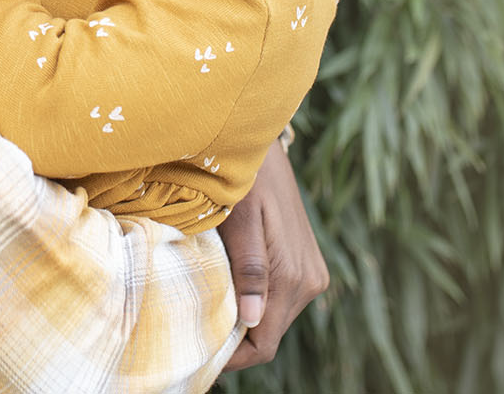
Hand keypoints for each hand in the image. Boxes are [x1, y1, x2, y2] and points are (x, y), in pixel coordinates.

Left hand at [218, 149, 327, 369]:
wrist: (264, 146)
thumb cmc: (245, 177)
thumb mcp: (239, 219)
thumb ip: (249, 268)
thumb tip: (251, 319)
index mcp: (293, 277)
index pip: (265, 344)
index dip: (232, 358)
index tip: (197, 352)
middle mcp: (310, 281)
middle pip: (269, 335)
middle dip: (234, 339)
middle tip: (192, 330)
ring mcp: (311, 273)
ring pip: (273, 319)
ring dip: (242, 318)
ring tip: (206, 305)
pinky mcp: (306, 264)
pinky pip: (278, 298)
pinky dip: (253, 301)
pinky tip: (227, 286)